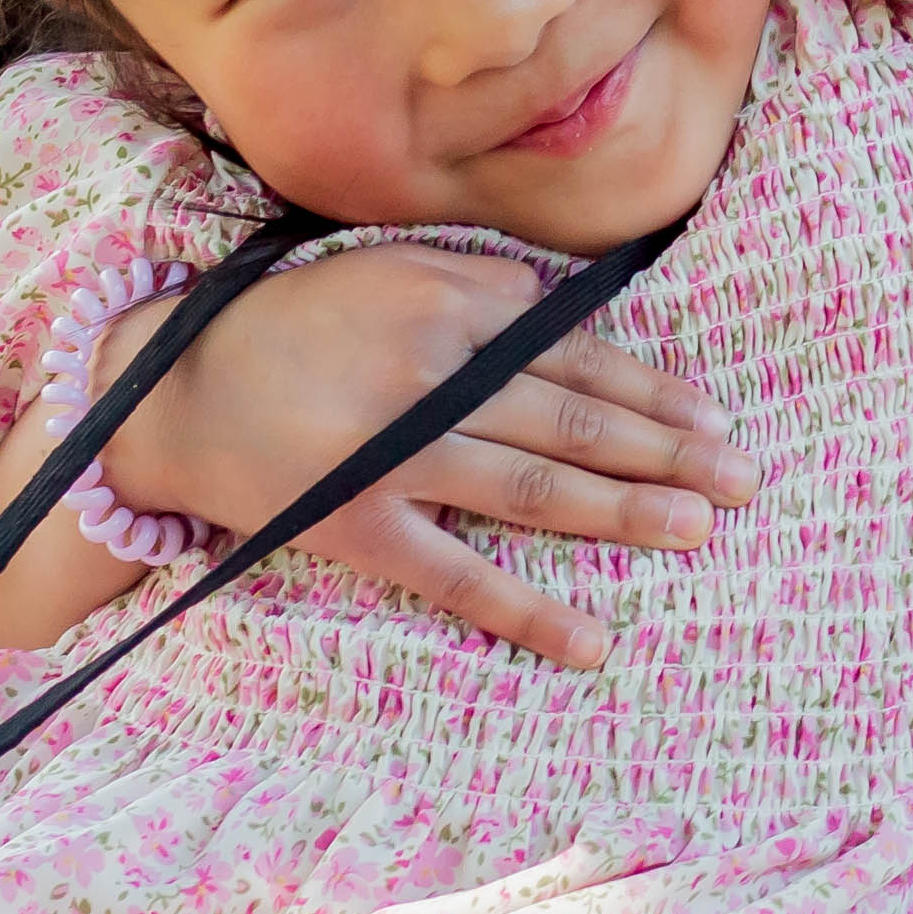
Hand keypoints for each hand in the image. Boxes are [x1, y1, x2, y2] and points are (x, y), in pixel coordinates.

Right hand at [96, 243, 752, 668]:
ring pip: (535, 487)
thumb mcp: (387, 273)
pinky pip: (460, 578)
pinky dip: (530, 611)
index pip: (574, 352)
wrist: (168, 393)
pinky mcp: (358, 528)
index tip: (715, 419)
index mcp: (443, 301)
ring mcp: (393, 455)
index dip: (653, 390)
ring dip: (626, 512)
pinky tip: (591, 640)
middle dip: (669, 452)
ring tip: (697, 530)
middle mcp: (428, 374)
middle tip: (744, 481)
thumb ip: (481, 291)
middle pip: (573, 419)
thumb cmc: (291, 328)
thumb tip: (576, 323)